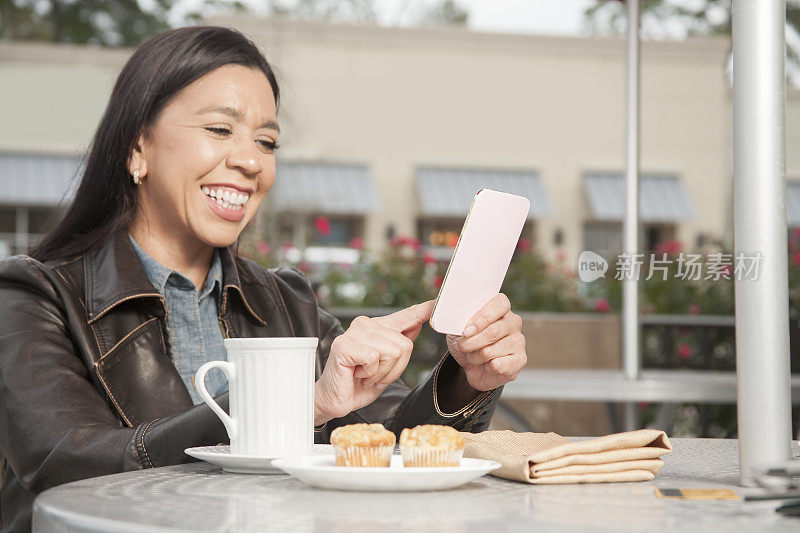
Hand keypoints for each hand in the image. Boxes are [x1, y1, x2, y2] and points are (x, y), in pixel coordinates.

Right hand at [314, 300, 434, 424]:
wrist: (334, 400)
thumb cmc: (358, 384)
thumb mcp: (387, 366)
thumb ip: (399, 346)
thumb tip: (417, 326)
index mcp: (377, 327)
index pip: (404, 316)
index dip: (422, 310)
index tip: (437, 302)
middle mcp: (365, 324)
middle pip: (405, 344)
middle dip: (394, 368)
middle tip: (373, 375)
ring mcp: (354, 333)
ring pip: (392, 351)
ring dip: (381, 372)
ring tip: (364, 375)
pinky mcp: (345, 345)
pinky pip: (374, 358)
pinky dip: (370, 373)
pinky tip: (356, 374)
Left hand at [446, 293, 526, 390]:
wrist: (471, 366)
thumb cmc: (466, 341)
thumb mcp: (456, 327)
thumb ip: (455, 318)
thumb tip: (449, 314)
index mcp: (500, 308)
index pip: (500, 304)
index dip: (482, 317)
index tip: (466, 331)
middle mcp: (513, 323)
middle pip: (493, 331)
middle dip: (471, 342)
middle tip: (462, 346)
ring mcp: (518, 341)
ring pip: (491, 350)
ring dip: (475, 356)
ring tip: (473, 356)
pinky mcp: (520, 360)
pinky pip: (498, 365)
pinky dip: (486, 368)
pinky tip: (486, 365)